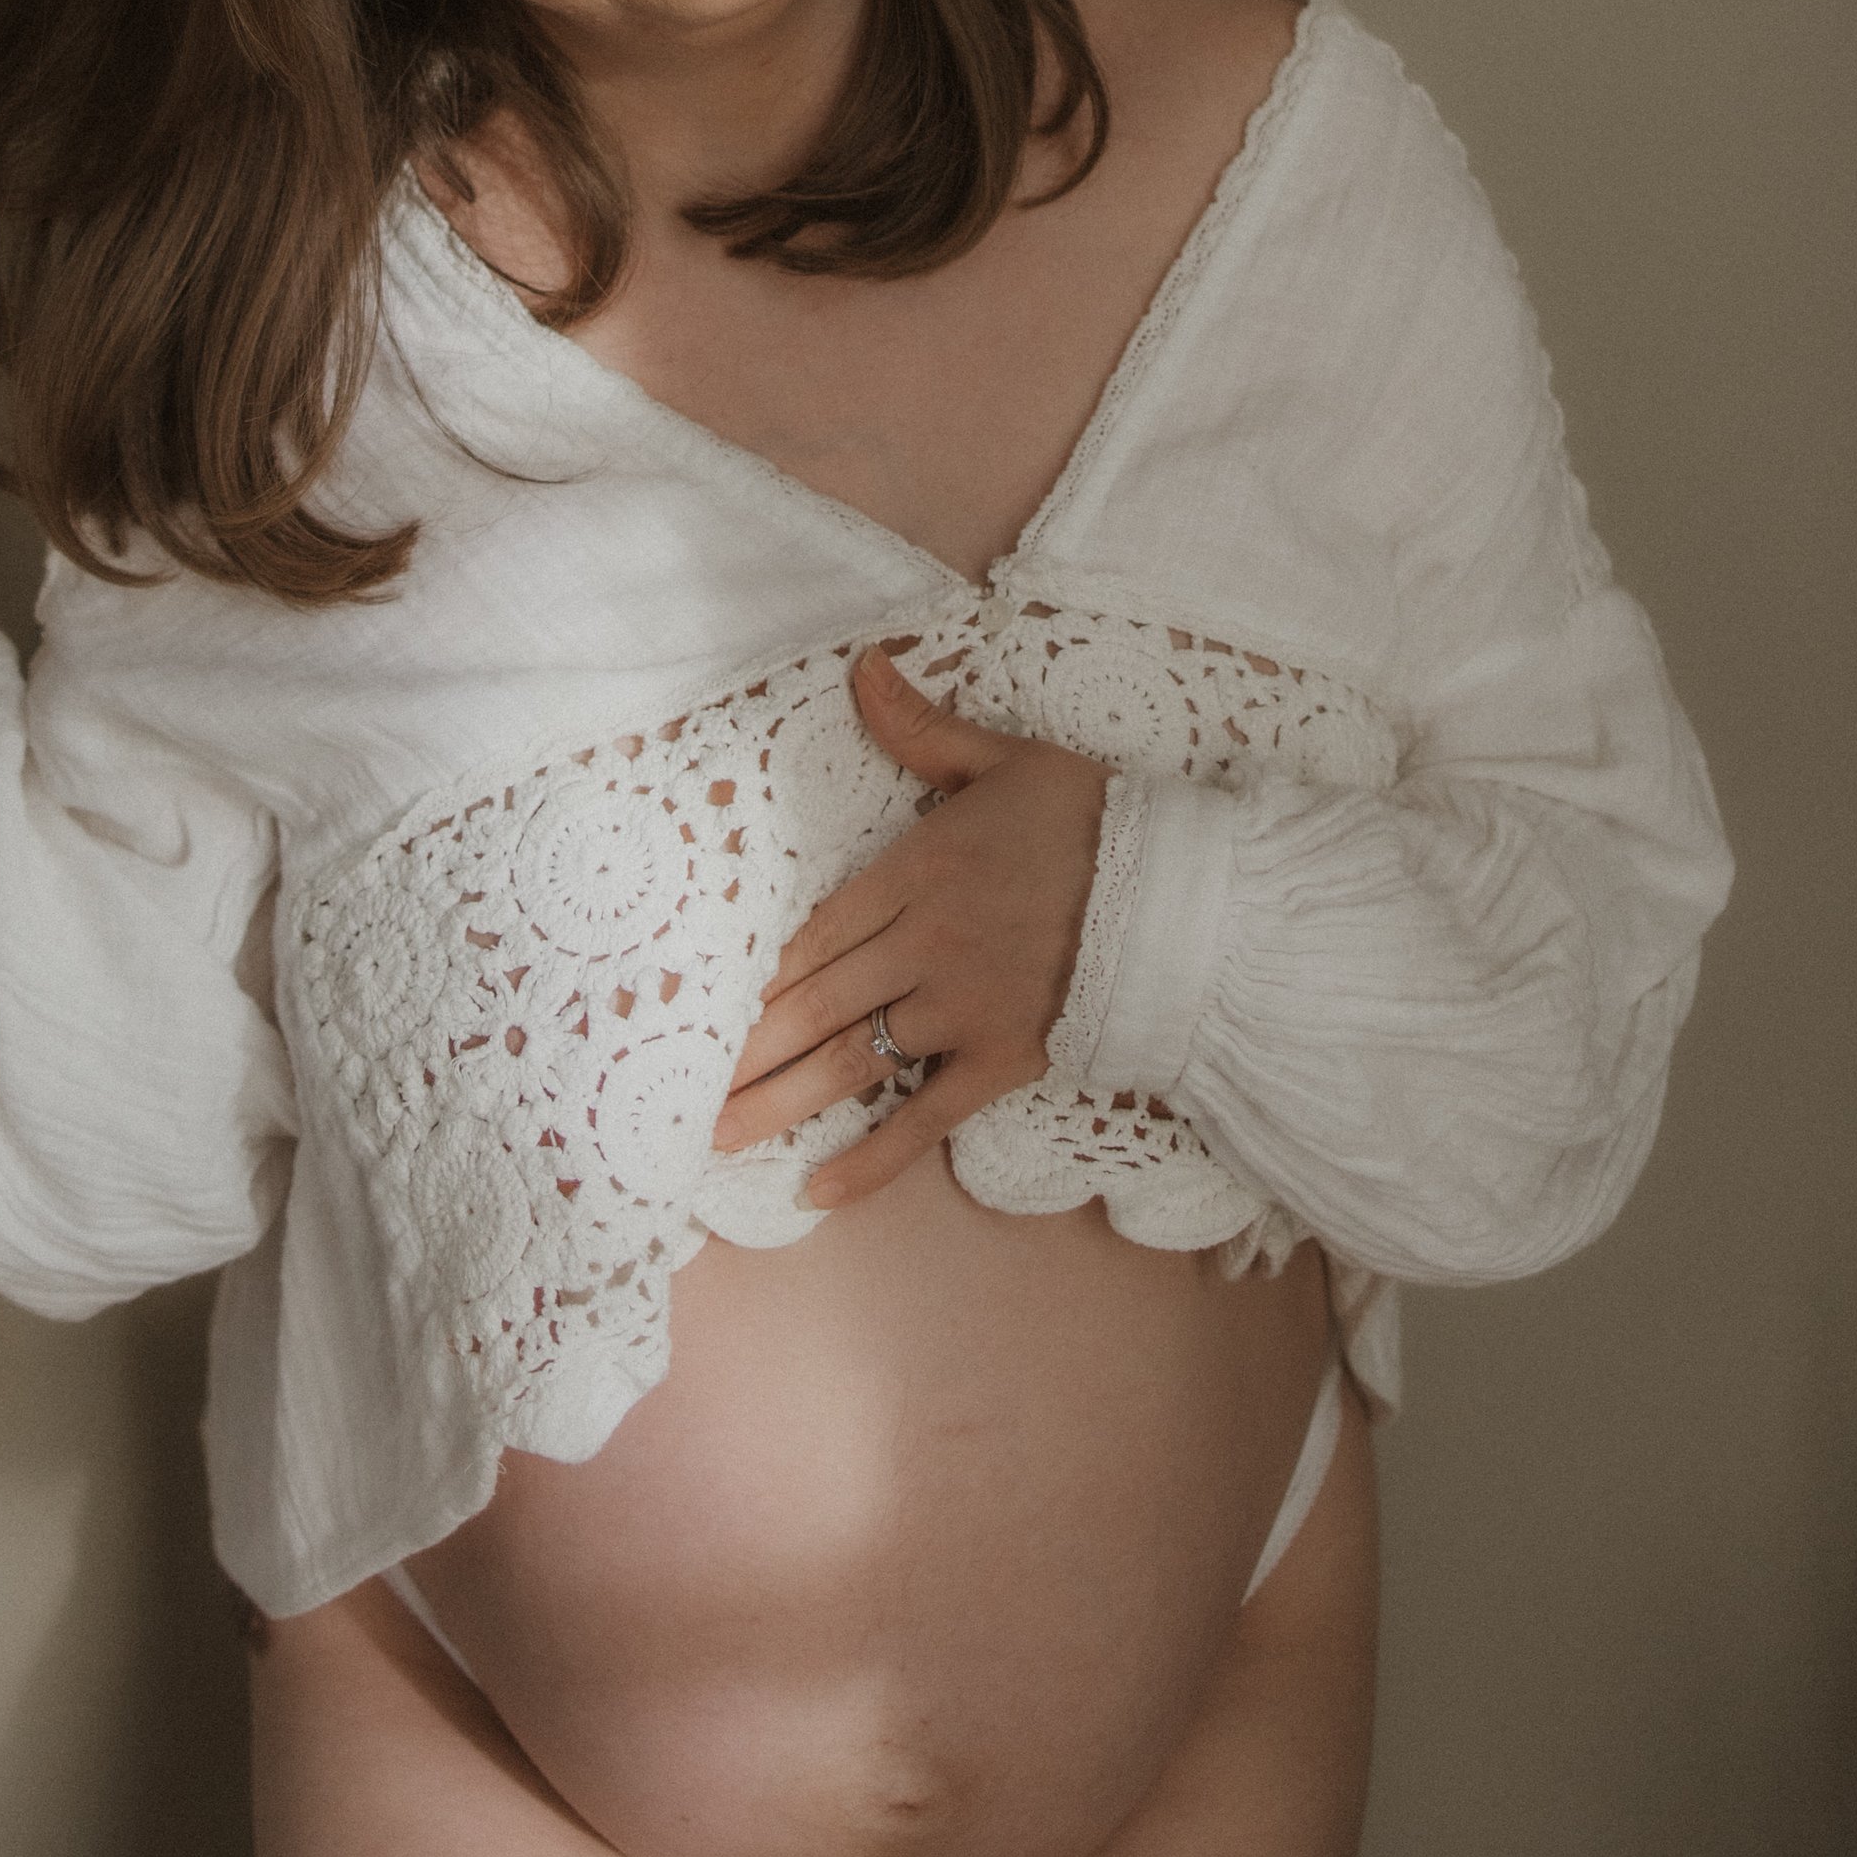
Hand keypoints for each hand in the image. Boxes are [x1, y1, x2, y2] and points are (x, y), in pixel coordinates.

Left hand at [711, 644, 1107, 1207]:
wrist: (1182, 894)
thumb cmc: (1090, 820)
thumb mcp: (1003, 759)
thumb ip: (921, 728)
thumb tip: (862, 665)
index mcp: (915, 873)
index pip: (809, 934)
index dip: (749, 978)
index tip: (693, 1009)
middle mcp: (924, 947)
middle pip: (811, 1005)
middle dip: (740, 1052)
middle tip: (674, 1090)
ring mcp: (962, 1010)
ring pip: (850, 1063)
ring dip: (778, 1104)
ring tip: (714, 1139)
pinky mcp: (1002, 1061)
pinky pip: (924, 1118)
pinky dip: (872, 1159)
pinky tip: (818, 1190)